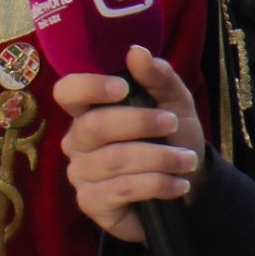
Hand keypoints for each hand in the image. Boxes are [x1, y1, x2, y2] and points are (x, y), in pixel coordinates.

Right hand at [54, 46, 205, 243]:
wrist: (186, 182)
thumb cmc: (171, 136)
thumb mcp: (174, 103)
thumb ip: (158, 77)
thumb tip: (137, 52)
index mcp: (89, 110)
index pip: (67, 92)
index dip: (89, 87)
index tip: (123, 87)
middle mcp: (76, 141)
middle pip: (93, 126)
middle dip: (139, 123)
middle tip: (173, 124)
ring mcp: (80, 173)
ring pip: (113, 161)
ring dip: (158, 158)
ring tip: (187, 160)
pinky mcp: (91, 203)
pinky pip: (120, 190)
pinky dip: (156, 185)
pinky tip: (178, 185)